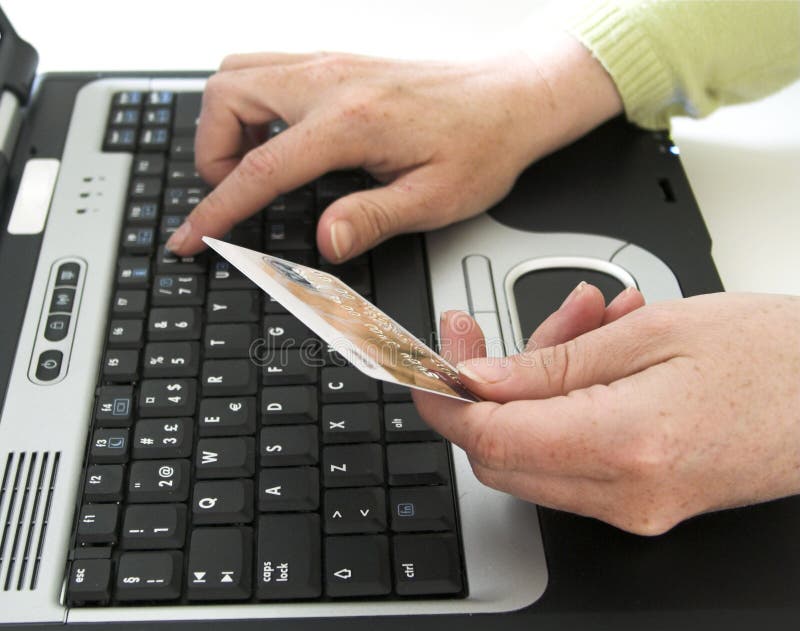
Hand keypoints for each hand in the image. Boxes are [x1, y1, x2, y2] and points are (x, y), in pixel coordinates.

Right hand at [166, 33, 621, 259]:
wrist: (514, 95)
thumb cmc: (483, 145)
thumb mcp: (435, 199)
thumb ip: (372, 218)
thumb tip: (322, 242)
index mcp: (352, 122)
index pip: (259, 168)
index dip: (215, 210)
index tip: (189, 238)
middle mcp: (332, 81)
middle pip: (225, 95)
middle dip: (210, 150)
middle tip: (235, 192)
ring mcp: (333, 63)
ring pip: (239, 70)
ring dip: (227, 121)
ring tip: (252, 165)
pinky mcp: (339, 60)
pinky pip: (267, 67)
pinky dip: (252, 102)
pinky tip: (279, 137)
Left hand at [413, 290, 799, 535]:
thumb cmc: (774, 355)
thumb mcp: (652, 332)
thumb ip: (552, 362)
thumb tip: (480, 380)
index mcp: (623, 445)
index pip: (488, 437)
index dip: (445, 399)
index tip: (432, 362)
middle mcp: (626, 495)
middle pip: (499, 456)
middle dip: (484, 391)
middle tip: (488, 332)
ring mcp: (636, 508)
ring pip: (533, 457)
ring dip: (533, 390)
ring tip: (580, 323)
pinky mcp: (645, 503)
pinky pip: (572, 461)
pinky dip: (565, 408)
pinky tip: (598, 354)